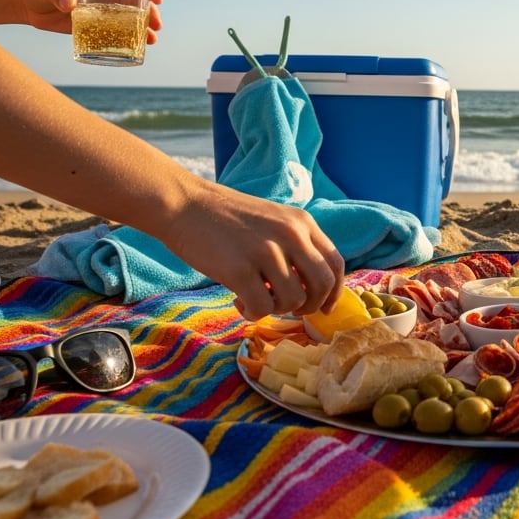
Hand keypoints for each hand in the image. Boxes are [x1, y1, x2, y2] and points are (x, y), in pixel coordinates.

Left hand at [18, 0, 162, 43]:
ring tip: (152, 40)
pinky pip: (119, 32)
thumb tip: (69, 4)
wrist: (29, 4)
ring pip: (132, 17)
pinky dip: (130, 39)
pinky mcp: (98, 25)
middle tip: (156, 25)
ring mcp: (106, 9)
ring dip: (145, 28)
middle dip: (150, 12)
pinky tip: (138, 49)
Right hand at [161, 188, 344, 320]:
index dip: (334, 292)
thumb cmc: (226, 217)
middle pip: (322, 285)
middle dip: (311, 307)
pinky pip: (263, 308)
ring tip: (256, 298)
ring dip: (277, 309)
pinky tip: (239, 301)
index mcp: (301, 222)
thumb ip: (296, 245)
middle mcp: (290, 235)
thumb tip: (312, 288)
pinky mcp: (240, 270)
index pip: (335, 263)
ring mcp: (266, 252)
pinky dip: (254, 313)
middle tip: (291, 310)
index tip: (324, 307)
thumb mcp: (273, 220)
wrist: (184, 204)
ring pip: (293, 300)